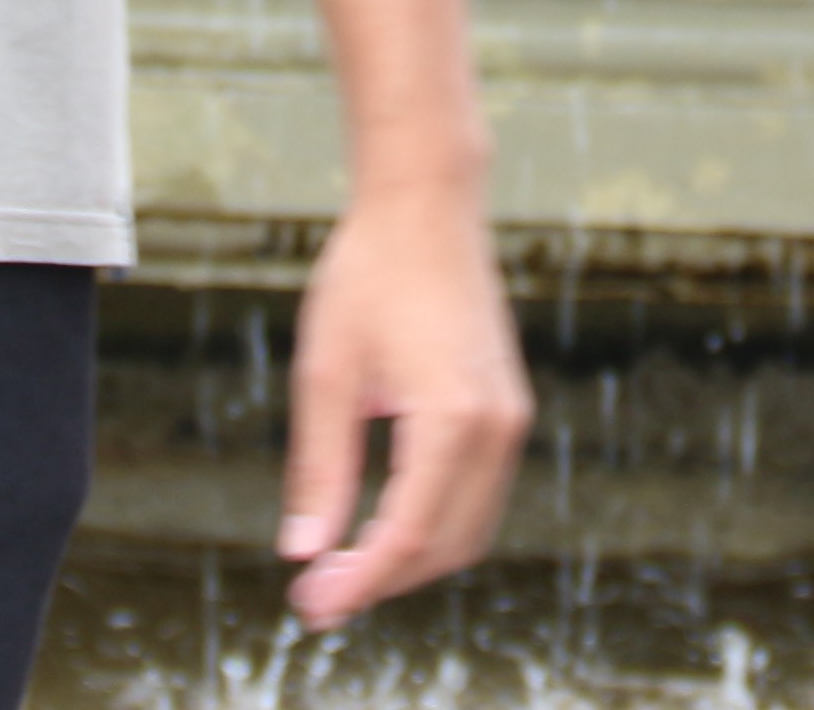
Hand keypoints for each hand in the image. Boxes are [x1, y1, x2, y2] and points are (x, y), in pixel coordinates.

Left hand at [276, 176, 532, 628]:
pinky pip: (477, 494)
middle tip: (314, 599)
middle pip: (446, 546)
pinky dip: (433, 524)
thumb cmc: (367, 275)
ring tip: (340, 568)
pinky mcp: (507, 410)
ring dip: (409, 559)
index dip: (357, 584)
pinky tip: (378, 525)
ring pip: (469, 529)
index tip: (307, 609)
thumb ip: (320, 468)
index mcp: (451, 419)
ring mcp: (509, 419)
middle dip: (382, 581)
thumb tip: (303, 553)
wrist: (426, 204)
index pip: (408, 537)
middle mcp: (495, 427)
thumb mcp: (326, 372)